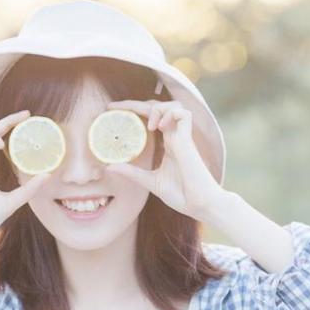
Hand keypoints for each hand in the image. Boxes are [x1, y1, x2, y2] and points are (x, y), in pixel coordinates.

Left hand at [104, 99, 228, 222]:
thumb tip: (109, 168)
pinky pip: (184, 115)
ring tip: (148, 125)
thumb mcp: (150, 182)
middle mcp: (175, 136)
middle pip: (159, 106)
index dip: (133, 109)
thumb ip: (132, 173)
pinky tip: (160, 126)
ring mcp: (183, 137)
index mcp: (168, 143)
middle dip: (136, 103)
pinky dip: (171, 114)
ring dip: (157, 108)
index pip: (151, 117)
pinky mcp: (189, 142)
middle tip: (115, 107)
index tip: (112, 110)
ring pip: (174, 105)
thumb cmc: (182, 195)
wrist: (199, 206)